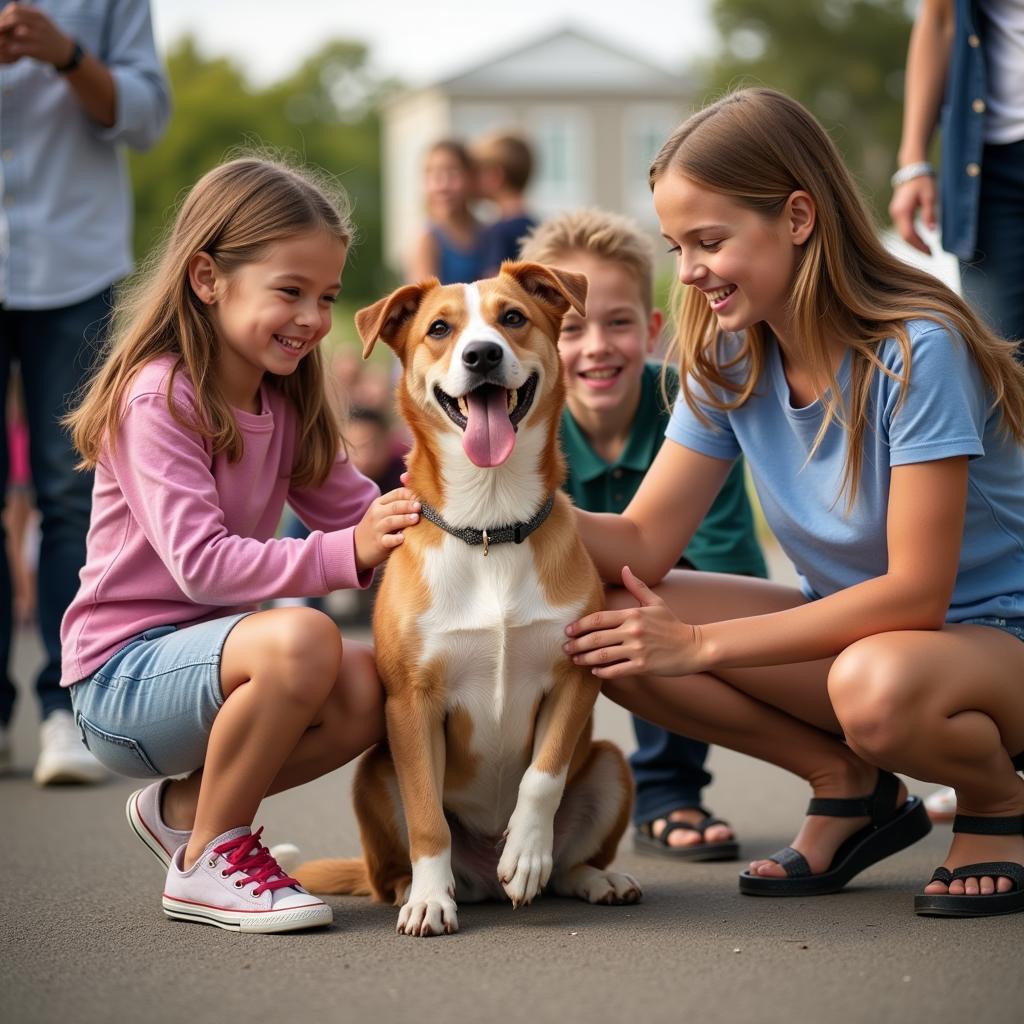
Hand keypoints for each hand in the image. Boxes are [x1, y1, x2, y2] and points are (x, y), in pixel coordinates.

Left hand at [0, 3, 73, 65]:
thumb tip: (9, 11)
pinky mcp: (39, 51)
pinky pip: (21, 47)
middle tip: (0, 30)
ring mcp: (40, 38)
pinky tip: (10, 49)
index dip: (5, 14)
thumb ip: (26, 15)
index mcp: (38, 15)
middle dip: (3, 23)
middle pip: (14, 18)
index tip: (2, 21)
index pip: (15, 8)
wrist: (66, 52)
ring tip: (3, 40)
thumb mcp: (41, 20)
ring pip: (17, 32)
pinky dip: (12, 48)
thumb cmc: (49, 36)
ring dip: (7, 35)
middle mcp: (40, 24)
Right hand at [353, 487, 419, 570]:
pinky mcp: (378, 543)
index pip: (397, 493)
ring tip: (416, 518)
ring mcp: (377, 528)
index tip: (424, 497)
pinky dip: (395, 539)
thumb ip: (398, 499)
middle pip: (395, 506)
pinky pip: (387, 540)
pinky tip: (403, 538)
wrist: (357, 545)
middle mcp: (377, 513)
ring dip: (404, 519)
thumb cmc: (378, 526)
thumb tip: (409, 479)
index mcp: (380, 503)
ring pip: (391, 521)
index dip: (411, 494)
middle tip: (420, 506)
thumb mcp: (384, 510)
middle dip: (408, 505)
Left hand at [563, 566, 703, 678]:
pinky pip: (616, 670)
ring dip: (585, 659)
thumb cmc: (673, 625)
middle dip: (577, 644)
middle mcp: (633, 631)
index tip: (569, 630)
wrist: (694, 647)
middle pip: (596, 638)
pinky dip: (603, 672)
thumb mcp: (656, 603)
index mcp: (633, 614)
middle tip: (566, 648)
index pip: (599, 618)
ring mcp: (638, 649)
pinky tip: (595, 671)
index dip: (581, 625)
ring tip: (575, 660)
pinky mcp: (643, 666)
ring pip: (603, 655)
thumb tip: (625, 568)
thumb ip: (637, 587)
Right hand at [889, 174, 936, 254]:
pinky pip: (904, 229)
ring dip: (915, 243)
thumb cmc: (923, 181)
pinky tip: (921, 240)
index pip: (909, 235)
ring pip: (903, 234)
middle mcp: (895, 215)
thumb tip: (932, 231)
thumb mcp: (930, 197)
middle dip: (917, 247)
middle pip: (904, 237)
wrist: (912, 170)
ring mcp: (895, 214)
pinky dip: (912, 236)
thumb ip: (930, 214)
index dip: (919, 245)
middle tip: (930, 254)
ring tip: (927, 249)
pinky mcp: (897, 213)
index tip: (931, 252)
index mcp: (902, 212)